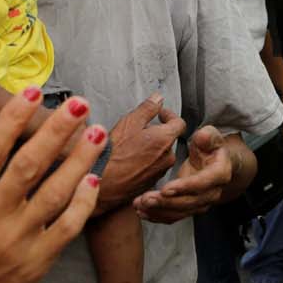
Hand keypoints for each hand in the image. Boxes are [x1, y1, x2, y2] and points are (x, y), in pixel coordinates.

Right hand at [0, 89, 105, 282]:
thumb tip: (7, 136)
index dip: (14, 116)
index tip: (33, 89)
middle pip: (30, 163)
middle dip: (58, 129)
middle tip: (81, 104)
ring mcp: (15, 240)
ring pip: (56, 191)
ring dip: (80, 160)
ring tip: (99, 134)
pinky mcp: (35, 262)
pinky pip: (66, 226)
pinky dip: (82, 202)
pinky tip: (92, 180)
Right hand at [95, 92, 187, 210]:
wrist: (103, 183)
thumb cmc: (114, 154)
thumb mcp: (129, 122)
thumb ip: (147, 108)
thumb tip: (157, 99)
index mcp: (164, 139)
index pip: (179, 123)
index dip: (169, 115)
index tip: (160, 114)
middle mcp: (167, 157)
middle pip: (169, 139)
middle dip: (157, 133)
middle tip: (140, 130)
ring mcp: (159, 172)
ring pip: (160, 155)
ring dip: (151, 149)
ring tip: (131, 147)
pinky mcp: (150, 183)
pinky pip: (152, 168)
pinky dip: (144, 163)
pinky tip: (129, 161)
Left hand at [133, 125, 233, 222]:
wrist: (213, 162)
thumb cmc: (209, 147)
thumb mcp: (210, 136)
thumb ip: (207, 136)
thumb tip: (202, 137)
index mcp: (219, 173)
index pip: (203, 183)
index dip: (185, 187)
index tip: (165, 188)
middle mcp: (213, 192)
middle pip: (190, 202)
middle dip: (166, 202)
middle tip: (146, 199)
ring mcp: (201, 202)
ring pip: (180, 212)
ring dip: (159, 211)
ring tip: (139, 205)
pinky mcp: (189, 208)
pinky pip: (174, 216)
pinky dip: (158, 216)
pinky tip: (142, 212)